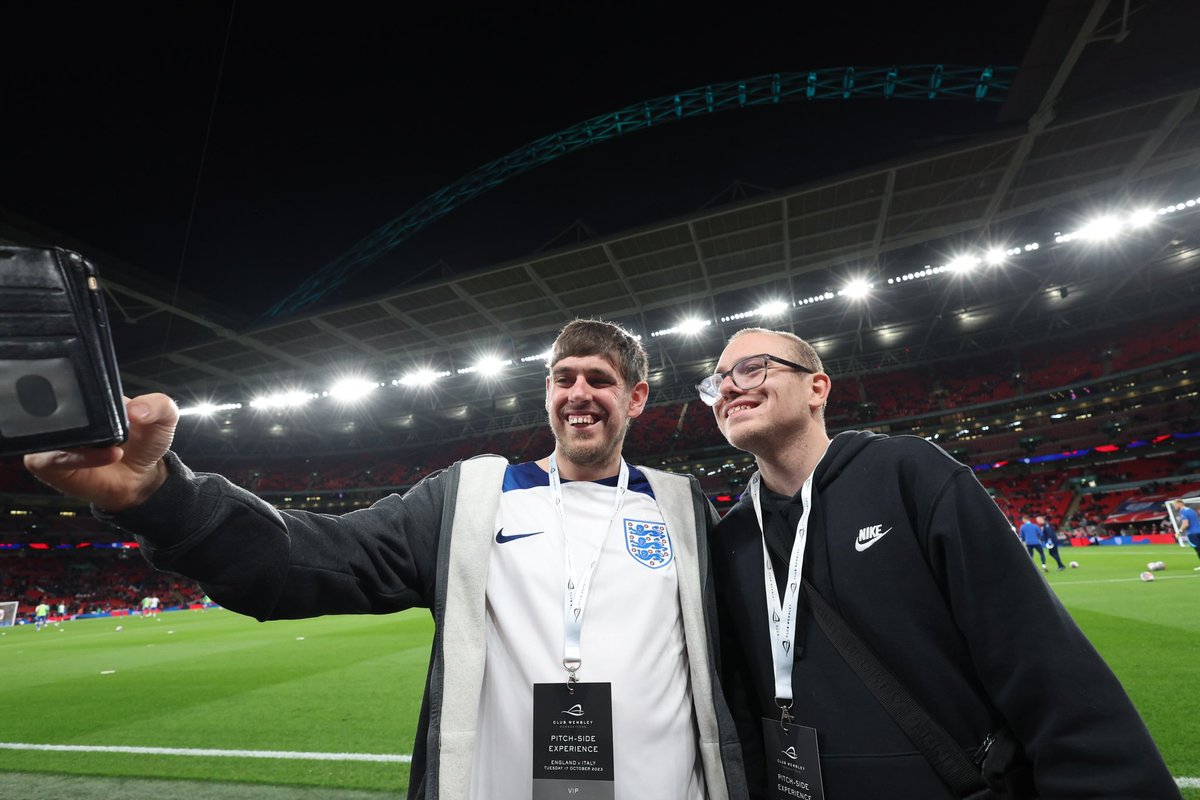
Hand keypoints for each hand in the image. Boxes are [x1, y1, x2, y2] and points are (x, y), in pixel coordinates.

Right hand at [23, 393, 177, 511]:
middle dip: (85, 417)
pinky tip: (108, 456)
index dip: (90, 390)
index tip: (115, 404)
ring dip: (83, 440)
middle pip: (55, 407)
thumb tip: (136, 408)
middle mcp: (66, 417)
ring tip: (115, 446)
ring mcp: (53, 439)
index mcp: (89, 399)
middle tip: (113, 428)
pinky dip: (80, 458)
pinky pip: (52, 459)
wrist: (139, 478)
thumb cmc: (144, 444)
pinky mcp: (46, 463)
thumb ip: (159, 405)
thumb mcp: (163, 419)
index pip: (75, 384)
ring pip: (52, 434)